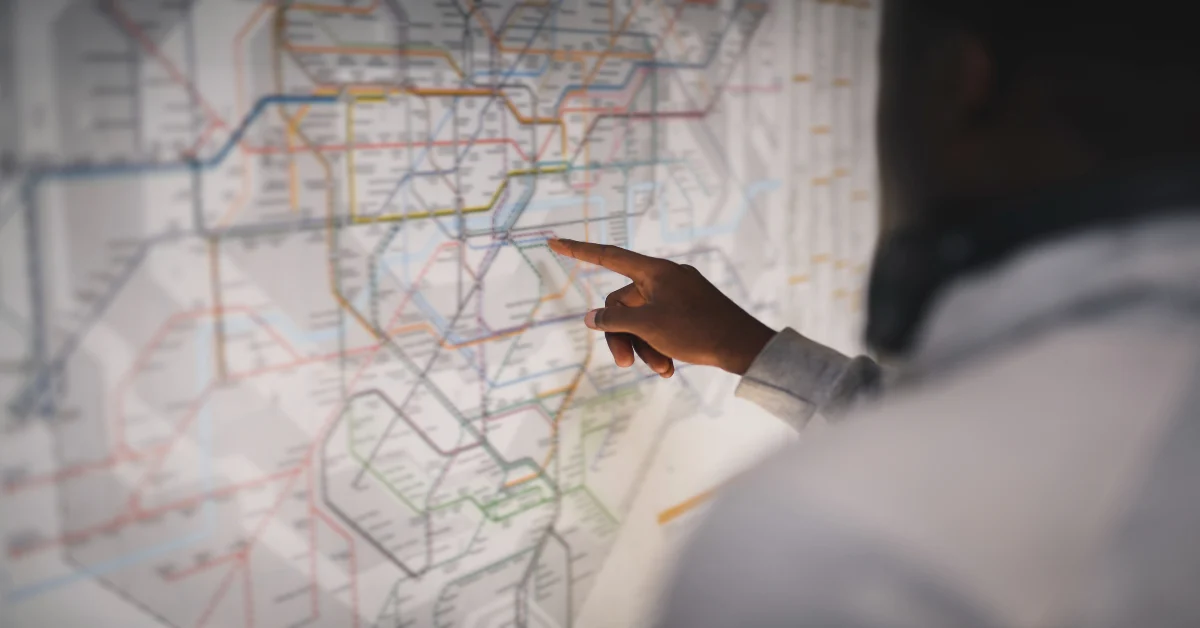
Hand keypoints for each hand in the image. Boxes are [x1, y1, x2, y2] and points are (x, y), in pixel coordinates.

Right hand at [548, 238, 775, 375]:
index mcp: (654, 271)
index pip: (607, 256)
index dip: (578, 250)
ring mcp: (677, 295)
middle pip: (622, 304)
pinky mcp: (688, 312)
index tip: (553, 241)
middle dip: (622, 336)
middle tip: (624, 364)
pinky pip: (660, 326)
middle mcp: (663, 278)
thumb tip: (591, 317)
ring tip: (660, 370)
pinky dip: (659, 346)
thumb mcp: (647, 326)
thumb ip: (614, 319)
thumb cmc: (696, 330)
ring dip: (644, 347)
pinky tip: (669, 367)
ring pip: (641, 320)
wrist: (743, 346)